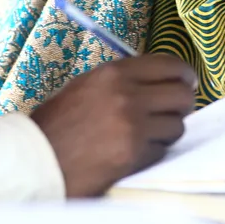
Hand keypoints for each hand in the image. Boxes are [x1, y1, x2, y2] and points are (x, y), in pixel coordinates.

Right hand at [30, 54, 196, 196]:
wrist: (37, 158)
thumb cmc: (58, 123)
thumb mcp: (87, 86)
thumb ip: (123, 81)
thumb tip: (161, 82)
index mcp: (114, 73)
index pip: (169, 65)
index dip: (184, 75)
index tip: (187, 82)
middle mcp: (127, 95)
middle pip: (182, 95)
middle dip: (183, 104)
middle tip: (174, 111)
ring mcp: (133, 126)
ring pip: (177, 126)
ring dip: (166, 132)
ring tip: (145, 136)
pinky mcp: (134, 154)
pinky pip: (162, 151)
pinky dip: (152, 153)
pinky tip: (131, 153)